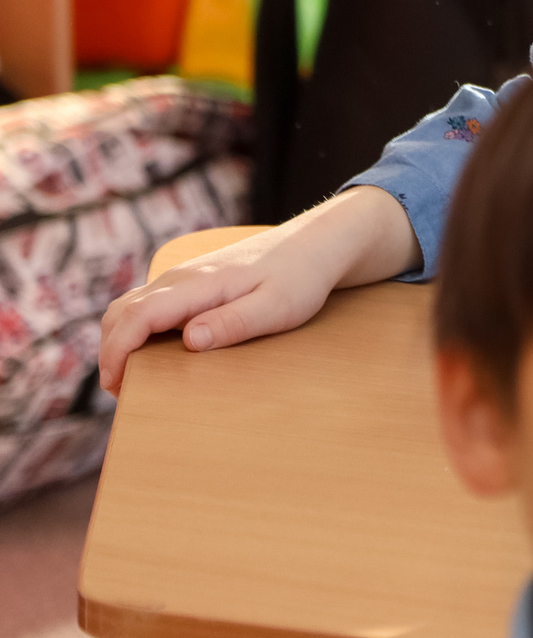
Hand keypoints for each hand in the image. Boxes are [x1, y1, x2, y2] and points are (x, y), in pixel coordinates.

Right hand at [96, 186, 421, 393]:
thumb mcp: (277, 307)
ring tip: (133, 378)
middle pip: (122, 312)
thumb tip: (188, 341)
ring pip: (130, 306)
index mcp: (198, 283)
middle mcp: (182, 277)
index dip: (118, 353)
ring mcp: (185, 277)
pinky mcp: (192, 282)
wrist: (317, 244)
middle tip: (122, 392)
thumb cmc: (301, 278)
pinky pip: (148, 304)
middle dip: (111, 352)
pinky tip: (152, 353)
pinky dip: (135, 329)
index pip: (137, 316)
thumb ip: (233, 323)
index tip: (116, 386)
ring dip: (120, 340)